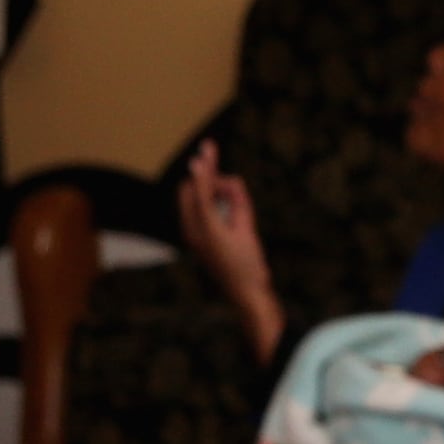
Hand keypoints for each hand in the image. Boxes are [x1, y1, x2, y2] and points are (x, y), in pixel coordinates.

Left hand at [176, 142, 282, 352]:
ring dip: (222, 197)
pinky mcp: (206, 240)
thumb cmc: (246, 264)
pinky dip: (224, 208)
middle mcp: (195, 228)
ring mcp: (198, 235)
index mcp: (199, 225)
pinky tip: (239, 219)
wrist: (249, 296)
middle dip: (215, 185)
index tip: (209, 146)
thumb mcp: (244, 227)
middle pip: (198, 190)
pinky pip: (211, 213)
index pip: (197, 186)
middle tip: (237, 194)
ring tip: (242, 214)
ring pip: (205, 201)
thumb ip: (230, 197)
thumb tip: (220, 175)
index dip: (206, 167)